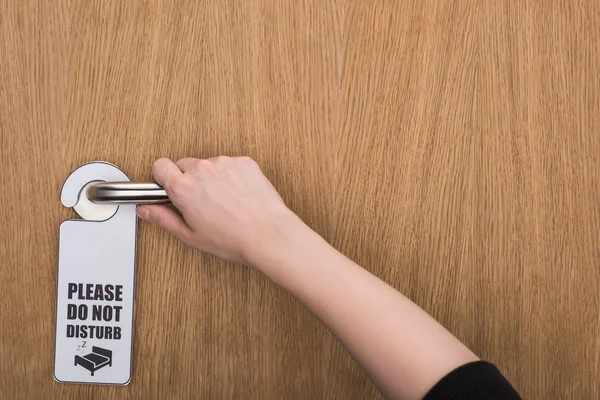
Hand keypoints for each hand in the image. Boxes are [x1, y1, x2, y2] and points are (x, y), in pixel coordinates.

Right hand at [137, 157, 298, 263]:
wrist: (268, 233)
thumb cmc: (232, 239)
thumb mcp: (190, 236)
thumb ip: (163, 219)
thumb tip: (146, 210)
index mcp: (183, 187)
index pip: (159, 166)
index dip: (162, 177)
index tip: (166, 187)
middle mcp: (202, 169)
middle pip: (184, 165)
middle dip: (187, 180)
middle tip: (199, 202)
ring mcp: (224, 163)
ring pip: (208, 166)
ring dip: (211, 178)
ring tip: (225, 203)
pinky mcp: (244, 162)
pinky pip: (230, 165)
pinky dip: (231, 177)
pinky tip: (238, 196)